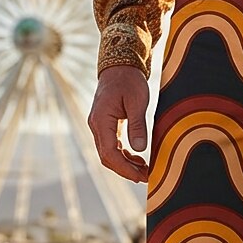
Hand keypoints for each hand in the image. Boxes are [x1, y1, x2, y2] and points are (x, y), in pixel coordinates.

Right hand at [88, 65, 150, 182]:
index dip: (125, 168)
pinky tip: (139, 158)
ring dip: (126, 164)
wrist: (120, 65)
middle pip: (107, 157)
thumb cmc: (129, 80)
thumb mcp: (137, 102)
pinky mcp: (105, 125)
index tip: (141, 177)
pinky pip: (112, 146)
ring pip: (109, 153)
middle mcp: (96, 125)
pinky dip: (124, 155)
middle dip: (126, 170)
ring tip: (145, 170)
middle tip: (146, 178)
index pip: (109, 153)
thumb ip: (137, 126)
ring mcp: (99, 126)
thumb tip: (140, 150)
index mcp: (101, 120)